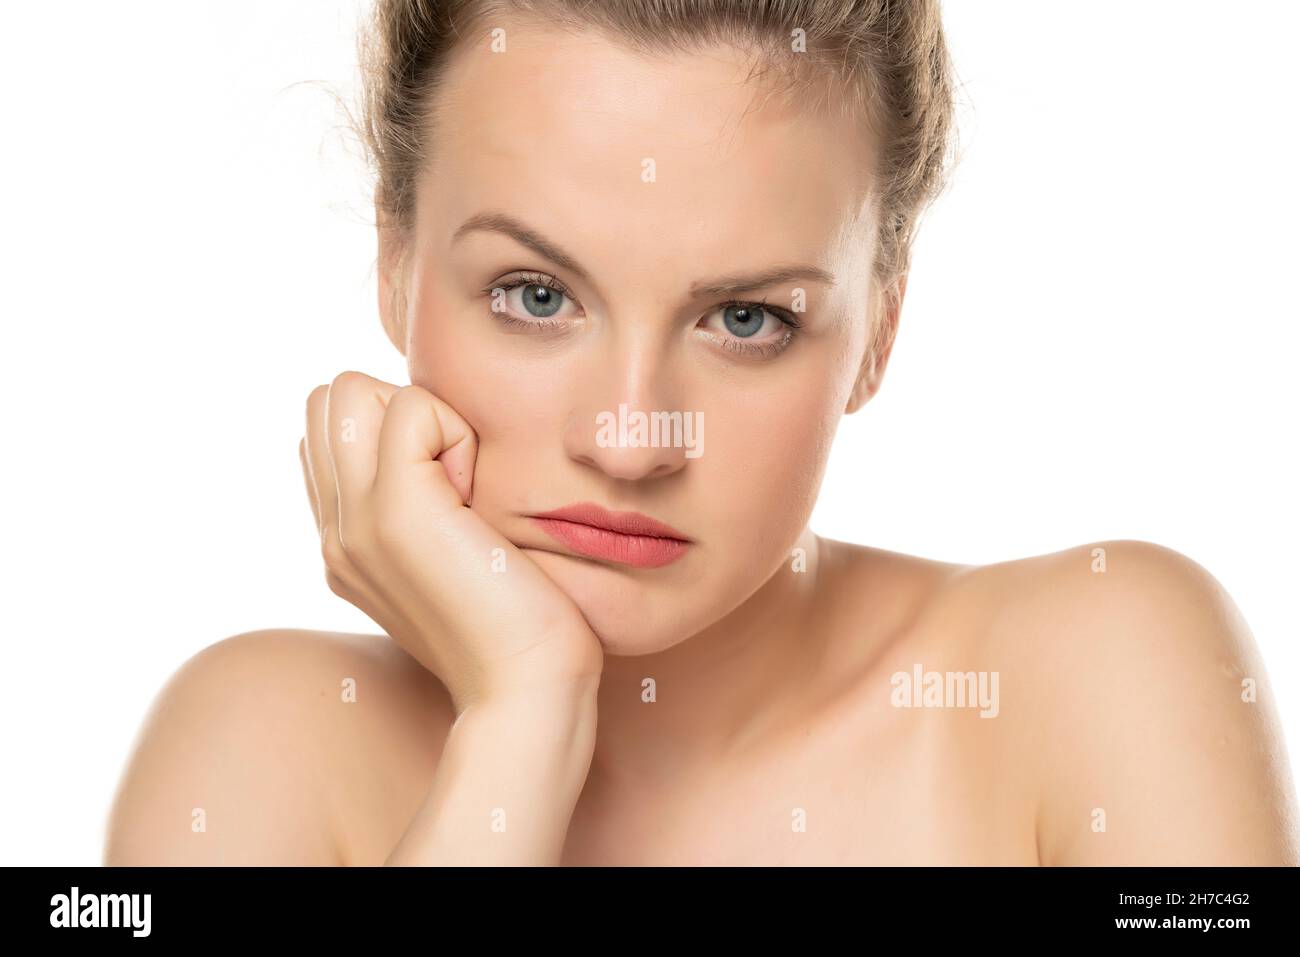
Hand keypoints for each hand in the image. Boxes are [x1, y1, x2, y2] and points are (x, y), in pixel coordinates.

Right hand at [300, 371, 602, 713]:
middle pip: (330, 399)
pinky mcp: (396, 512)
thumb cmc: (517, 621)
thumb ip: (423, 506)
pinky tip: (479, 496)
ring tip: (464, 485)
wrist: (526, 686)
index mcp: (342, 541)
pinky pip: (410, 405)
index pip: (330, 429)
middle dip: (399, 411)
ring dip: (422, 417)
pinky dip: (457, 431)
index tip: (449, 487)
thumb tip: (432, 444)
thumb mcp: (452, 556)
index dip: (394, 430)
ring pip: (351, 390)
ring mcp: (355, 521)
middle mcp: (334, 531)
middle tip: (456, 478)